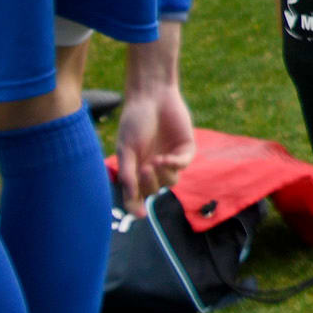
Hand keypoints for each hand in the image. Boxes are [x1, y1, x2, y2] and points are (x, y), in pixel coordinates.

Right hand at [113, 26, 193, 213]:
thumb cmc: (134, 122)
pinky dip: (174, 164)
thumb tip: (130, 204)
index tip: (138, 214)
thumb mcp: (126, 150)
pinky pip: (183, 165)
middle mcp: (153, 168)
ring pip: (171, 182)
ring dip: (162, 175)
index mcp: (135, 170)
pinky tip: (165, 158)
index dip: (136, 206)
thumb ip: (127, 175)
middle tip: (144, 168)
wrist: (151, 98)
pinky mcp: (186, 150)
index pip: (137, 195)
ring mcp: (170, 159)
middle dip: (148, 183)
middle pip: (154, 190)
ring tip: (154, 161)